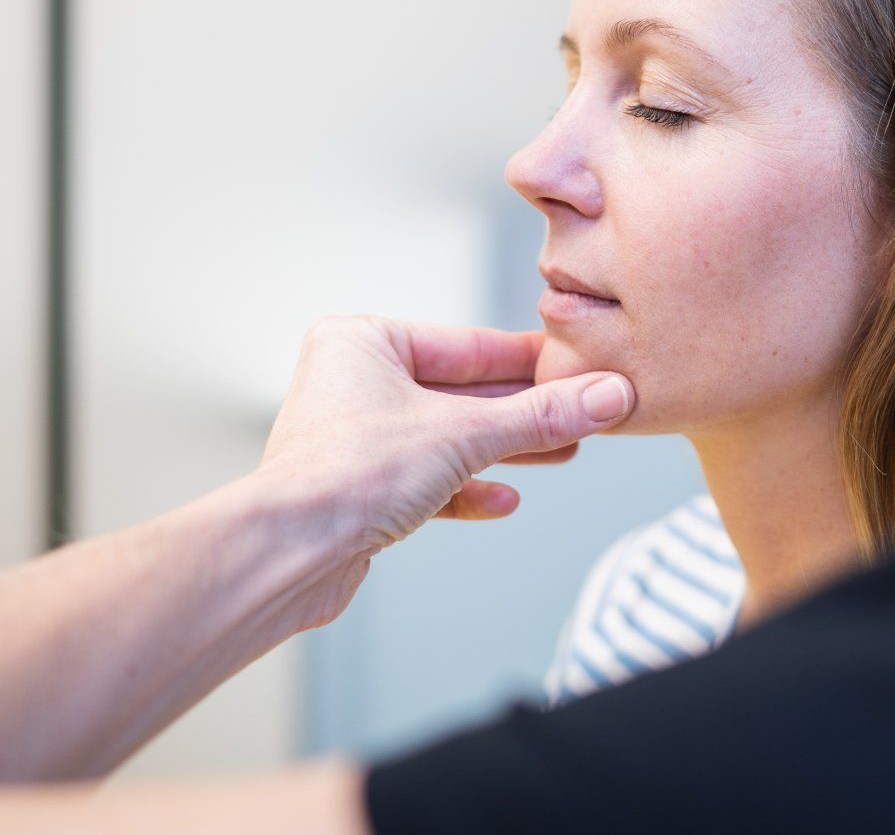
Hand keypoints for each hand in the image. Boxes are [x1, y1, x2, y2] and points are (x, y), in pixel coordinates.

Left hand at [257, 316, 632, 624]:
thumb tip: (606, 397)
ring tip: (561, 453)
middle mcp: (352, 383)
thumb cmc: (346, 474)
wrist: (289, 552)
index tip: (576, 365)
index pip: (466, 345)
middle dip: (522, 411)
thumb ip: (540, 416)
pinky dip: (464, 488)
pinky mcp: (356, 491)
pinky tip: (503, 498)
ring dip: (503, 450)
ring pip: (445, 438)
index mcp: (363, 342)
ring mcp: (352, 439)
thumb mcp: (465, 433)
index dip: (528, 359)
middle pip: (459, 393)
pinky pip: (425, 481)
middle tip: (581, 412)